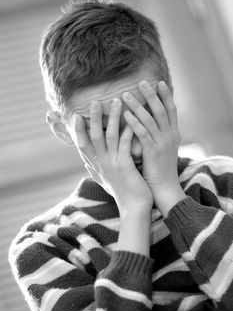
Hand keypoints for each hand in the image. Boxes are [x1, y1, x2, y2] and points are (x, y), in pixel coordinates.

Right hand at [72, 98, 152, 212]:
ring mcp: (113, 165)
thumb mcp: (106, 181)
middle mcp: (102, 164)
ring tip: (117, 101)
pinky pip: (125, 144)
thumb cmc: (123, 194)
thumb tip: (86, 165)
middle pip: (94, 136)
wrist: (134, 209)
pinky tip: (132, 119)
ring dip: (112, 118)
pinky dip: (128, 131)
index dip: (79, 130)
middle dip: (94, 118)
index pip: (83, 145)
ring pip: (110, 136)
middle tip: (95, 101)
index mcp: (98, 166)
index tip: (76, 116)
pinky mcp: (125, 167)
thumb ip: (96, 171)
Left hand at [122, 80, 181, 200]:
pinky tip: (125, 115)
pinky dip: (134, 123)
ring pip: (151, 119)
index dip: (166, 96)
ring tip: (125, 95)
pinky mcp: (153, 152)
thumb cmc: (159, 170)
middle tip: (142, 82)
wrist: (164, 190)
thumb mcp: (162, 149)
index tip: (159, 82)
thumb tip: (148, 123)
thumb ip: (157, 136)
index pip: (171, 110)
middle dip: (152, 95)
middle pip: (162, 110)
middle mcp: (170, 136)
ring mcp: (163, 144)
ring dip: (138, 106)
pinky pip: (143, 134)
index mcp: (173, 135)